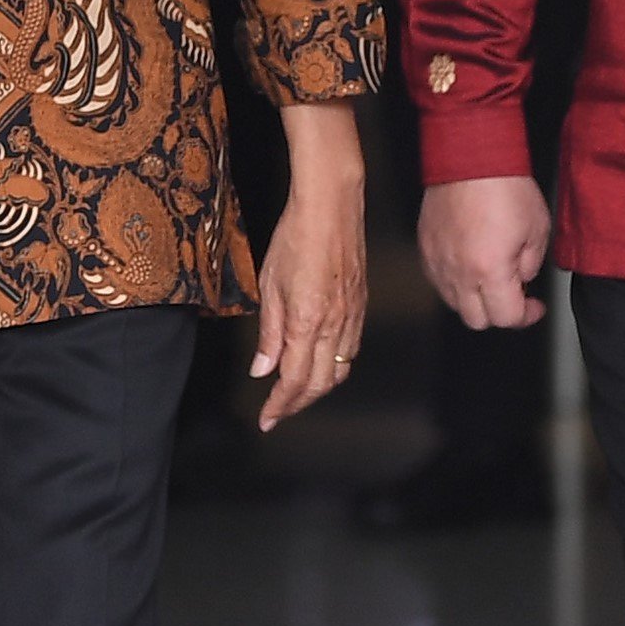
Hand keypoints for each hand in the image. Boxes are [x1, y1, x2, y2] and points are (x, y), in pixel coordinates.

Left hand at [251, 110, 365, 430]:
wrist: (331, 205)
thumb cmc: (295, 237)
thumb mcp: (270, 286)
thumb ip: (270, 333)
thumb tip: (263, 369)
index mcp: (308, 321)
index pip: (295, 380)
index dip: (280, 405)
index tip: (266, 419)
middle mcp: (335, 325)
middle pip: (320, 383)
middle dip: (297, 404)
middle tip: (277, 413)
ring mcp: (353, 316)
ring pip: (339, 371)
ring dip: (317, 389)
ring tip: (295, 395)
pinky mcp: (361, 306)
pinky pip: (350, 350)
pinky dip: (335, 368)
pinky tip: (320, 365)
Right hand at [420, 173, 550, 329]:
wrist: (470, 157)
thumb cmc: (503, 185)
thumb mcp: (537, 228)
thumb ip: (531, 263)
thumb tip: (522, 277)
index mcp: (490, 270)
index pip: (506, 317)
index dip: (526, 316)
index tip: (534, 306)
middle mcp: (459, 272)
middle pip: (477, 320)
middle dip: (499, 312)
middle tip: (513, 295)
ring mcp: (437, 262)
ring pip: (454, 304)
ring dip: (475, 300)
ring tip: (490, 278)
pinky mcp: (425, 249)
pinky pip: (438, 281)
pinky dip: (455, 283)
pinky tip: (469, 266)